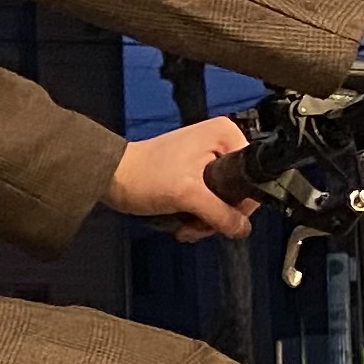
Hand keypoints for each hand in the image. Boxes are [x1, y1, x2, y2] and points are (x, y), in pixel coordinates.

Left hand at [106, 117, 256, 242]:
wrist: (112, 177)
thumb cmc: (143, 174)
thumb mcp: (188, 195)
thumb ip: (220, 213)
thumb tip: (242, 228)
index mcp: (225, 135)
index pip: (251, 176)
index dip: (240, 204)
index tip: (224, 219)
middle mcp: (219, 144)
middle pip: (237, 193)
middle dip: (218, 217)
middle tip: (197, 225)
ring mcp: (207, 160)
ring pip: (222, 202)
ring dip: (205, 222)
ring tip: (185, 226)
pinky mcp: (194, 175)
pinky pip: (208, 203)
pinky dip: (197, 217)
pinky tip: (182, 223)